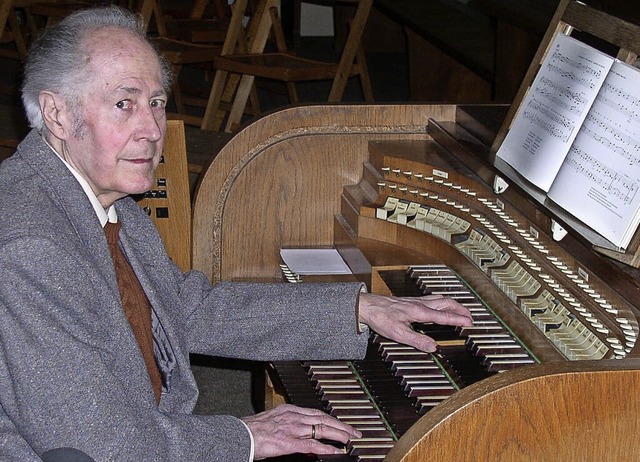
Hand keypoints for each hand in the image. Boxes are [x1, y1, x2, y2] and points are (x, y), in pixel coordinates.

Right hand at [242, 404, 361, 459]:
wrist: (238, 435)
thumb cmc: (250, 430)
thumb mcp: (272, 421)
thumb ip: (288, 425)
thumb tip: (299, 434)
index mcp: (289, 410)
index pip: (316, 412)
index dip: (331, 418)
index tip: (340, 423)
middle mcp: (293, 416)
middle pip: (323, 418)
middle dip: (341, 425)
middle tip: (354, 431)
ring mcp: (292, 429)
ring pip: (322, 429)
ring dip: (339, 434)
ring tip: (350, 439)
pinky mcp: (289, 443)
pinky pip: (313, 445)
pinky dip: (327, 448)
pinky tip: (337, 451)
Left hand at [358, 293, 472, 351]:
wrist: (367, 306)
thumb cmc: (380, 318)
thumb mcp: (397, 333)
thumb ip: (416, 340)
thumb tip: (433, 347)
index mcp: (419, 312)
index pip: (444, 316)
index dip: (458, 320)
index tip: (470, 323)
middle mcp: (419, 304)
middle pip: (446, 303)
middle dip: (460, 309)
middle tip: (471, 317)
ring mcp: (415, 301)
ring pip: (440, 299)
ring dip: (453, 304)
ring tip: (461, 309)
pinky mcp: (411, 300)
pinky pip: (432, 298)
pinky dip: (443, 302)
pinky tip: (440, 305)